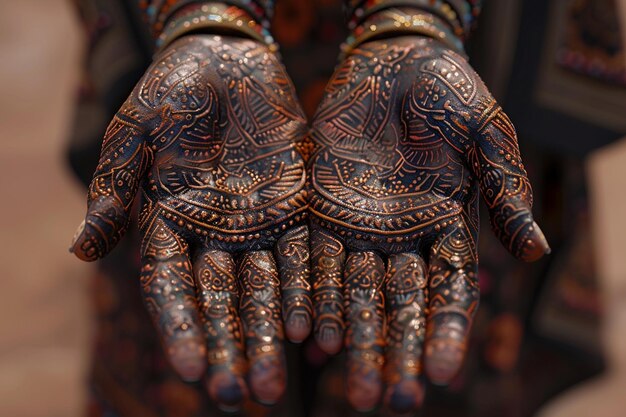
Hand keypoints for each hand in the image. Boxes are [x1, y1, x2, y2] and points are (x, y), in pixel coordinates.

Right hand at [71, 35, 310, 407]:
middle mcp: (211, 235)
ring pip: (265, 289)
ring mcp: (255, 225)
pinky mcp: (294, 207)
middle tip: (239, 396)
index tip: (191, 371)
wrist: (226, 60)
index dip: (180, 327)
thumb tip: (83, 250)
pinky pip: (303, 255)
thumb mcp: (136, 132)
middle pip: (221, 301)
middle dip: (229, 348)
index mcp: (166, 224)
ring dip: (270, 335)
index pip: (171, 287)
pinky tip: (315, 330)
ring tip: (276, 383)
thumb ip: (114, 187)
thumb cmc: (171, 90)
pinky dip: (309, 291)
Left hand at [309, 36, 549, 411]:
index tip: (439, 374)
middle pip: (397, 302)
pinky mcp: (320, 206)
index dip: (444, 330)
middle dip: (390, 350)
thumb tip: (534, 251)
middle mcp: (402, 236)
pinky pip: (314, 256)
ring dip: (348, 336)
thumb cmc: (450, 90)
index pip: (448, 290)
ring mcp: (359, 224)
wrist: (395, 60)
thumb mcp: (485, 133)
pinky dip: (311, 293)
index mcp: (446, 224)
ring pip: (352, 290)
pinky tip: (306, 332)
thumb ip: (505, 188)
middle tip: (384, 400)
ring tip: (345, 383)